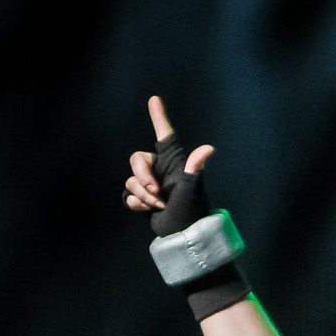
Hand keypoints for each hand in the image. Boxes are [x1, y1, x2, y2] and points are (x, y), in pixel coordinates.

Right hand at [124, 94, 213, 213]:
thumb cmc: (192, 210)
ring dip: (143, 195)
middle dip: (142, 176)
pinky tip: (147, 209)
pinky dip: (135, 202)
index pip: (164, 135)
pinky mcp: (141, 198)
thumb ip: (194, 167)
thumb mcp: (192, 188)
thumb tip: (208, 149)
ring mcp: (149, 184)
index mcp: (173, 161)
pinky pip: (127, 194)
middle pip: (136, 159)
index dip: (158, 117)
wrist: (184, 234)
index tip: (154, 100)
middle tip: (156, 191)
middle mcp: (160, 169)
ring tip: (159, 205)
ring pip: (131, 180)